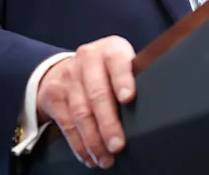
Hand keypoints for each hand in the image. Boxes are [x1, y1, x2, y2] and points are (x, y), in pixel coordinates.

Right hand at [36, 36, 135, 168]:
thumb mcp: (122, 64)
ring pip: (80, 112)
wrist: (71, 66)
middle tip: (118, 145)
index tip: (128, 98)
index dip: (123, 80)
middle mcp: (87, 59)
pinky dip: (79, 144)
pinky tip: (89, 156)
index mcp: (111, 50)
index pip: (117, 62)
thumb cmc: (108, 70)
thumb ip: (135, 78)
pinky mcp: (54, 94)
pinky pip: (66, 123)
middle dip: (108, 123)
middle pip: (97, 93)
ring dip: (93, 140)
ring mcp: (68, 76)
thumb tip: (154, 110)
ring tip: (106, 159)